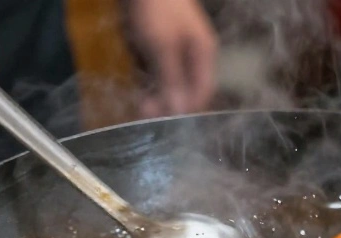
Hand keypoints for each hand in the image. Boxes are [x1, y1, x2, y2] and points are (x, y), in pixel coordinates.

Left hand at [126, 0, 218, 116]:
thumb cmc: (156, 10)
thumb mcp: (162, 47)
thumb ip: (171, 79)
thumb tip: (180, 111)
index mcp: (203, 54)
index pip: (201, 93)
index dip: (185, 110)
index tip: (164, 122)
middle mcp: (193, 55)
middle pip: (185, 89)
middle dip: (166, 103)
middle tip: (143, 112)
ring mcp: (176, 49)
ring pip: (169, 81)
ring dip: (155, 93)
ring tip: (139, 103)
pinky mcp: (158, 45)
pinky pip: (156, 70)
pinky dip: (147, 79)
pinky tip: (138, 86)